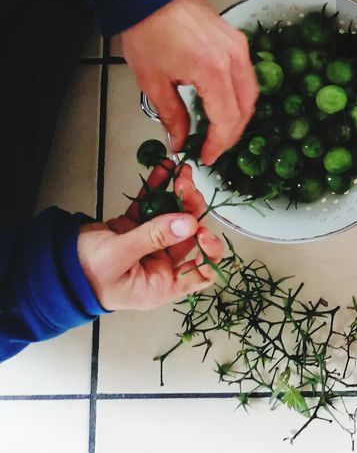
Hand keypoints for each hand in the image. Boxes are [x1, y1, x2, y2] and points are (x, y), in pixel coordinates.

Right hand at [77, 164, 225, 310]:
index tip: (201, 228)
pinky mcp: (135, 227)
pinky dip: (159, 188)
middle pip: (189, 235)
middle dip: (192, 209)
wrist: (51, 264)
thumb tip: (188, 223)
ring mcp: (149, 244)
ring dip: (179, 194)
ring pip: (173, 217)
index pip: (201, 271)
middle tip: (187, 186)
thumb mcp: (119, 255)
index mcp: (161, 284)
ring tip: (180, 172)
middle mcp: (160, 265)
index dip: (209, 250)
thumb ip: (154, 237)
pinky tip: (165, 169)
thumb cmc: (82, 272)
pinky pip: (153, 206)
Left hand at [120, 0, 257, 164]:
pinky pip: (246, 75)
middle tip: (212, 148)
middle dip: (231, 133)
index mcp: (213, 70)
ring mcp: (238, 46)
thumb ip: (171, 116)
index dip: (218, 144)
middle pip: (245, 107)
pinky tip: (221, 104)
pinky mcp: (236, 39)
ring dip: (237, 115)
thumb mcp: (153, 81)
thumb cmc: (147, 31)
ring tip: (217, 131)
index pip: (226, 119)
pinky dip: (238, 96)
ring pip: (250, 92)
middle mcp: (233, 58)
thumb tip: (179, 141)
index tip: (205, 156)